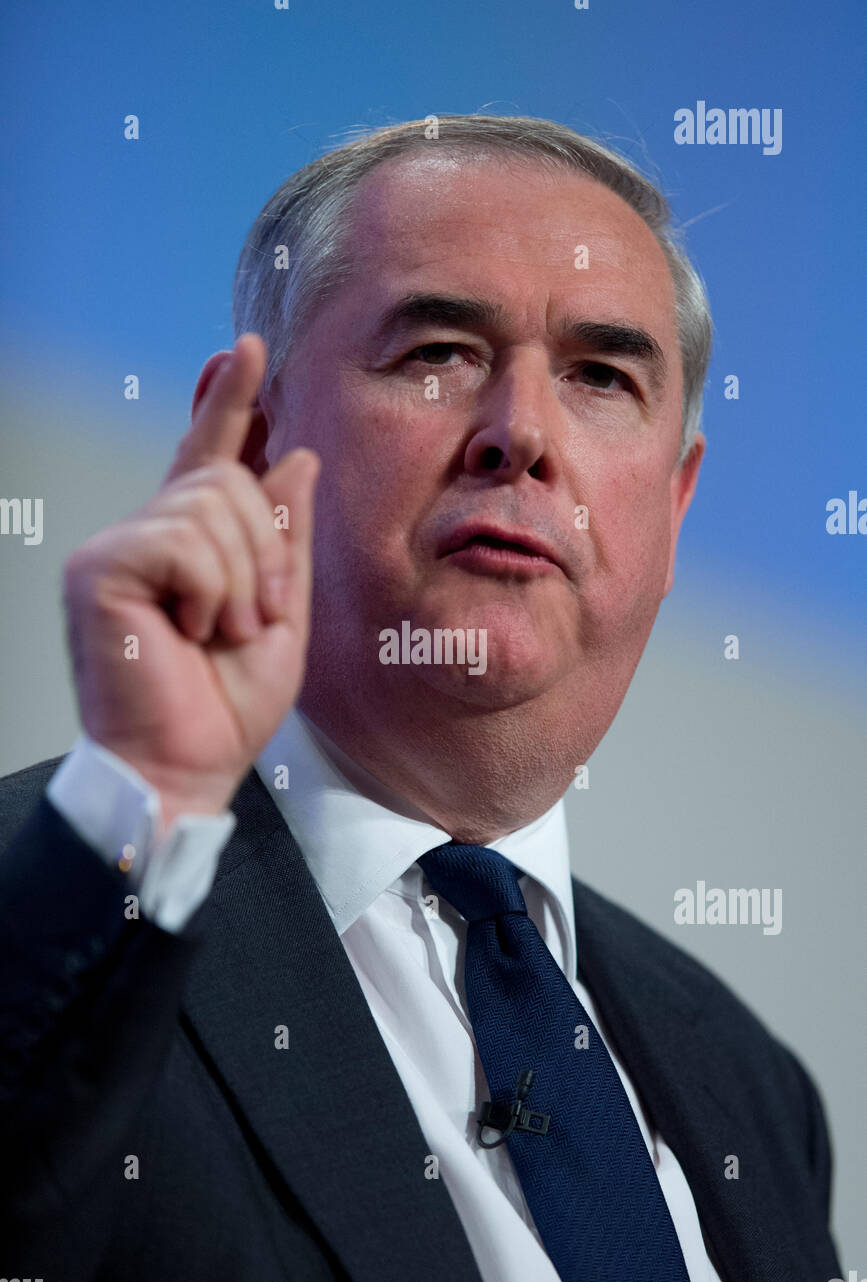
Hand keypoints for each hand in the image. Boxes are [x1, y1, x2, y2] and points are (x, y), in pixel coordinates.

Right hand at [62, 334, 318, 830]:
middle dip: (267, 551)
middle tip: (257, 619)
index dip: (230, 401)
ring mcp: (119, 548)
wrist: (187, 765)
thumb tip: (297, 457)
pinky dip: (212, 592)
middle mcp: (150, 536)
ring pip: (212, 507)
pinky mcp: (100, 568)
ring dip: (244, 580)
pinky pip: (185, 541)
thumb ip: (286, 538)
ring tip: (222, 633)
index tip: (248, 349)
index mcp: (193, 546)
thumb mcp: (283, 615)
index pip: (211, 456)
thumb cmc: (226, 704)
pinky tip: (191, 630)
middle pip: (228, 479)